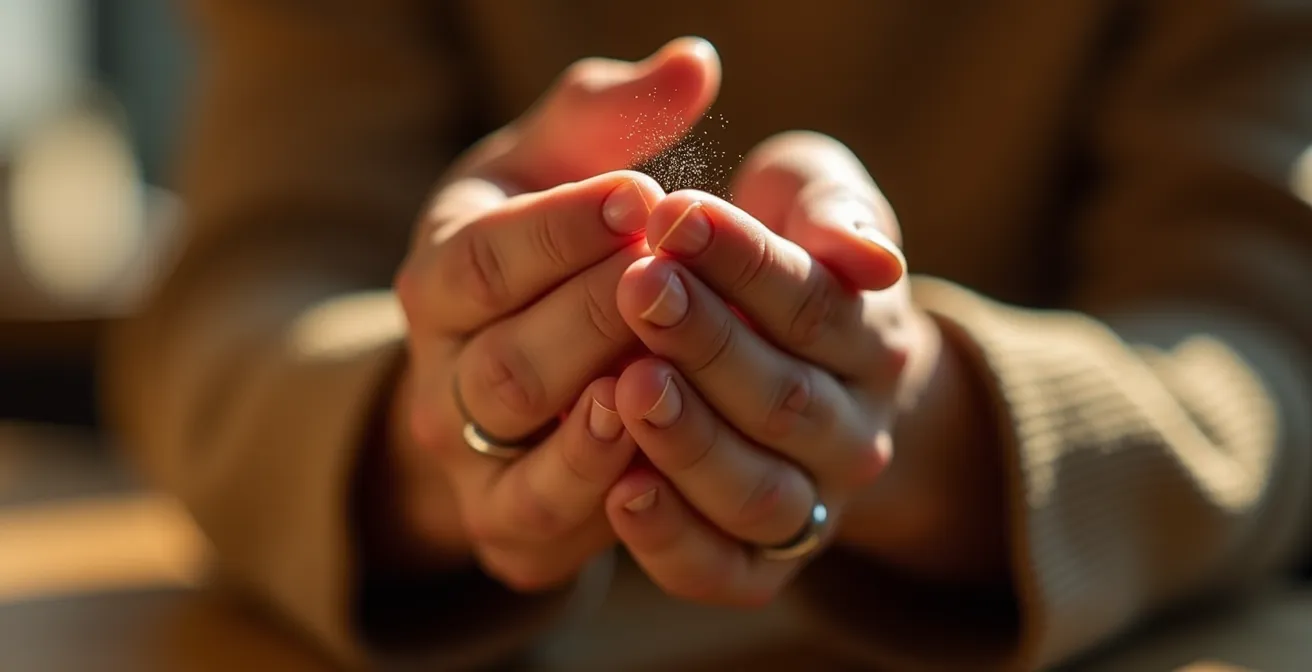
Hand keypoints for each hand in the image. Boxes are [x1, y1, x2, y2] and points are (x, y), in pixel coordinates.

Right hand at [374, 38, 721, 591]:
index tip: (645, 194)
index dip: (559, 230)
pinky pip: (546, 532)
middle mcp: (439, 382)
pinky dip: (601, 507)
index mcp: (438, 280)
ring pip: (519, 463)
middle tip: (666, 285)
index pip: (482, 258)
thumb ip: (613, 115)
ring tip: (655, 381)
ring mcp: (470, 465)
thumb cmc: (542, 249)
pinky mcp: (510, 529)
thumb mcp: (555, 168)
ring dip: (593, 431)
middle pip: (504, 365)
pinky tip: (660, 466)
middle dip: (588, 323)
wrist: (503, 364)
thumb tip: (694, 62)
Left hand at [602, 132, 1003, 606]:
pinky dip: (674, 541)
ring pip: (758, 492)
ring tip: (626, 387)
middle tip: (636, 287)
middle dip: (706, 343)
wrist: (798, 357)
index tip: (676, 215)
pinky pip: (725, 572)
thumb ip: (839, 212)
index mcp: (872, 342)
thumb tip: (871, 258)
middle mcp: (853, 435)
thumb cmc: (789, 252)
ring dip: (689, 442)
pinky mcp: (758, 563)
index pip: (814, 305)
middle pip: (785, 400)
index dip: (745, 263)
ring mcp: (809, 504)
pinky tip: (620, 491)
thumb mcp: (817, 202)